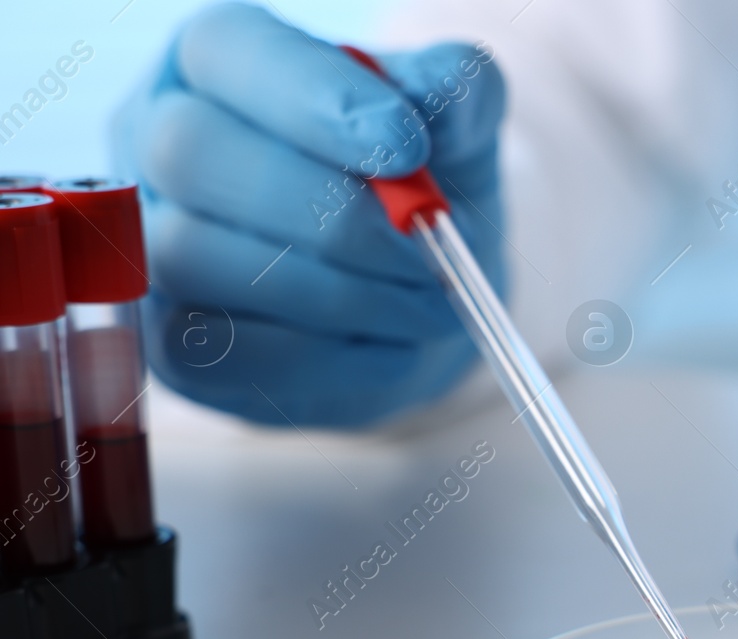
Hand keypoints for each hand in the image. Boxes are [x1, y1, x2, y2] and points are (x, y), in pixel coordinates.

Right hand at [113, 2, 505, 426]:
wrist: (427, 287)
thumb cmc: (425, 185)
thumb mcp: (455, 125)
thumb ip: (453, 91)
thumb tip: (436, 94)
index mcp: (219, 60)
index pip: (232, 50)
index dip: (317, 99)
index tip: (409, 148)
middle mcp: (157, 139)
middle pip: (190, 153)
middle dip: (328, 213)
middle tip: (426, 249)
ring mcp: (151, 244)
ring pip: (195, 258)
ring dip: (337, 293)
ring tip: (426, 303)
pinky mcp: (172, 343)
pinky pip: (217, 352)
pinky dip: (322, 357)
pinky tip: (388, 346)